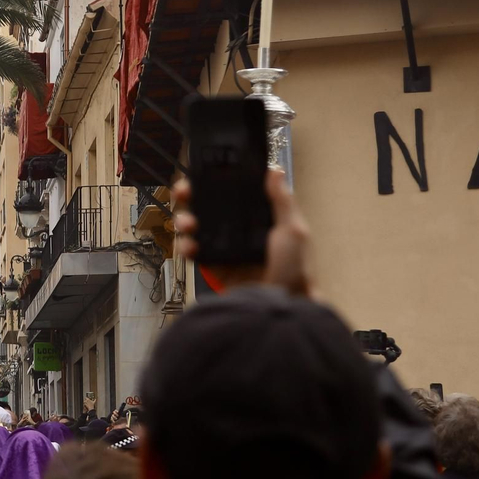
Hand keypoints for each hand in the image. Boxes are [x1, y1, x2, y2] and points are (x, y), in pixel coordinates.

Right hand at [173, 169, 311, 296]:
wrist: (280, 306)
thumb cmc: (295, 270)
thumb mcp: (294, 230)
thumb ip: (282, 201)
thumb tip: (275, 172)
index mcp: (256, 218)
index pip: (231, 193)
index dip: (215, 182)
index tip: (202, 173)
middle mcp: (237, 230)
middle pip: (206, 206)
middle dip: (190, 197)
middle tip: (183, 192)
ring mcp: (223, 247)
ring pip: (195, 227)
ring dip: (184, 220)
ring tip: (186, 223)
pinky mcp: (213, 266)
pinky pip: (193, 252)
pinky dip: (186, 246)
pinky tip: (190, 246)